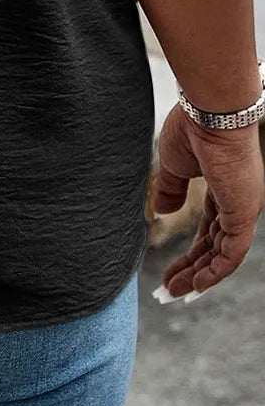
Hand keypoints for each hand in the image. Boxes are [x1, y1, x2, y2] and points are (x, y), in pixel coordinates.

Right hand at [152, 103, 263, 299]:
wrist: (209, 114)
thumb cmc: (192, 130)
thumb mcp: (173, 165)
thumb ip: (169, 189)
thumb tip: (161, 212)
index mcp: (222, 190)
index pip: (209, 231)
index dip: (190, 254)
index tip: (169, 272)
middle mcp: (237, 203)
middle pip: (214, 247)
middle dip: (191, 270)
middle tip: (168, 290)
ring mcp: (243, 209)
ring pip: (223, 255)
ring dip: (199, 276)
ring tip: (175, 292)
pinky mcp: (244, 213)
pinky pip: (232, 252)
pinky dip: (216, 271)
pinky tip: (196, 285)